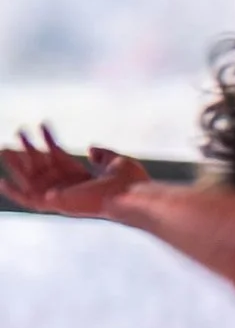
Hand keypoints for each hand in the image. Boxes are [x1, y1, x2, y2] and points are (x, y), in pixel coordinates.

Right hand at [3, 127, 147, 218]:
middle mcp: (69, 187)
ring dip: (17, 163)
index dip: (50, 142)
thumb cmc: (129, 181)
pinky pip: (27, 199)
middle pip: (42, 166)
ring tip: (4, 147)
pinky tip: (1, 180)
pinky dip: (14, 192)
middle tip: (16, 134)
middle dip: (28, 151)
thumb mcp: (115, 161)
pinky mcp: (54, 202)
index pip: (59, 158)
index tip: (43, 125)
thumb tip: (90, 149)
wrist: (130, 195)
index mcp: (82, 178)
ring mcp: (60, 195)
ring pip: (31, 178)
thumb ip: (102, 154)